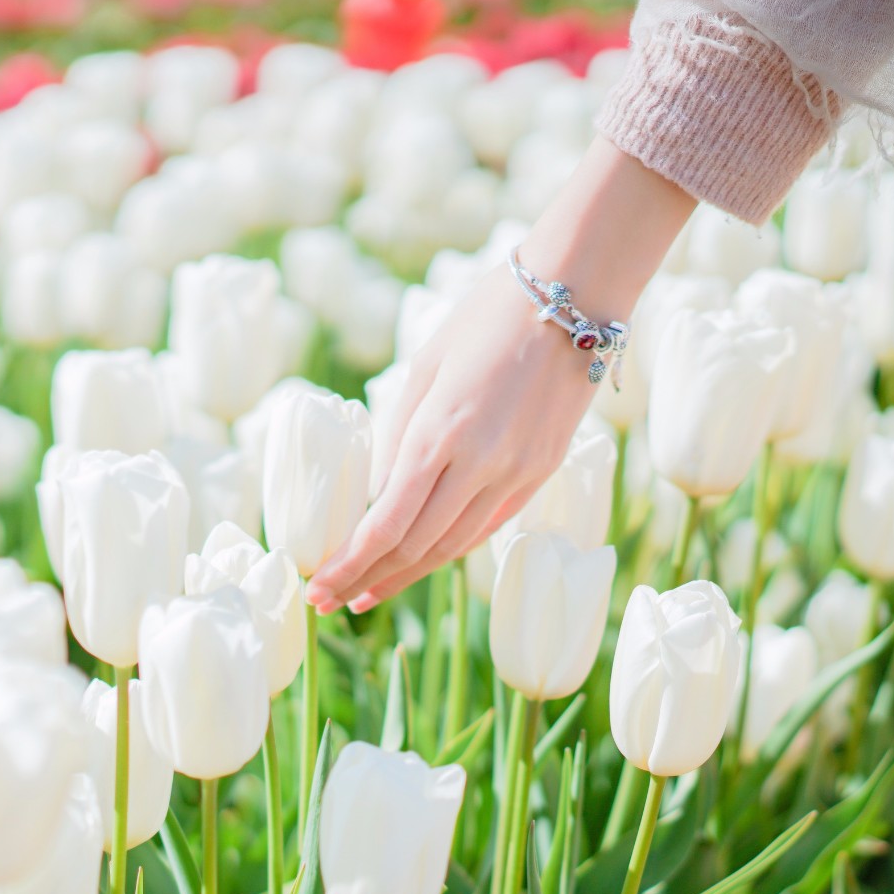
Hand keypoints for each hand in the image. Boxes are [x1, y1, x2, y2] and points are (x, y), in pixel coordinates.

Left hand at [303, 137, 697, 614]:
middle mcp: (480, 464)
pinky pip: (488, 527)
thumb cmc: (487, 315)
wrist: (576, 295)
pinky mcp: (542, 472)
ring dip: (408, 575)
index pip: (387, 524)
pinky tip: (422, 560)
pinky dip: (450, 549)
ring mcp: (518, 472)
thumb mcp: (425, 367)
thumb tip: (379, 493)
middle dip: (369, 579)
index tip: (317, 585)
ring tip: (369, 592)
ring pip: (454, 547)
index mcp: (440, 433)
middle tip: (330, 599)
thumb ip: (400, 434)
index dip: (350, 564)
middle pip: (417, 547)